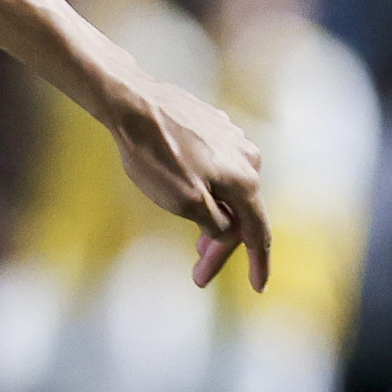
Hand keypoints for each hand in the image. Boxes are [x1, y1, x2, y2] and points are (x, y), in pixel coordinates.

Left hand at [104, 77, 272, 291]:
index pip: (258, 233)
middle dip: (221, 247)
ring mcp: (232, 139)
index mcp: (245, 180)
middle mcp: (247, 158)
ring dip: (215, 220)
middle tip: (198, 273)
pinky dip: (209, 192)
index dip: (259, 264)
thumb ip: (216, 225)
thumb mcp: (186, 203)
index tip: (258, 287)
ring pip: (229, 191)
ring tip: (195, 242)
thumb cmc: (155, 156)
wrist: (132, 103)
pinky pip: (218, 170)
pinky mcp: (213, 127)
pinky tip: (192, 198)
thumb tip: (229, 233)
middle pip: (240, 214)